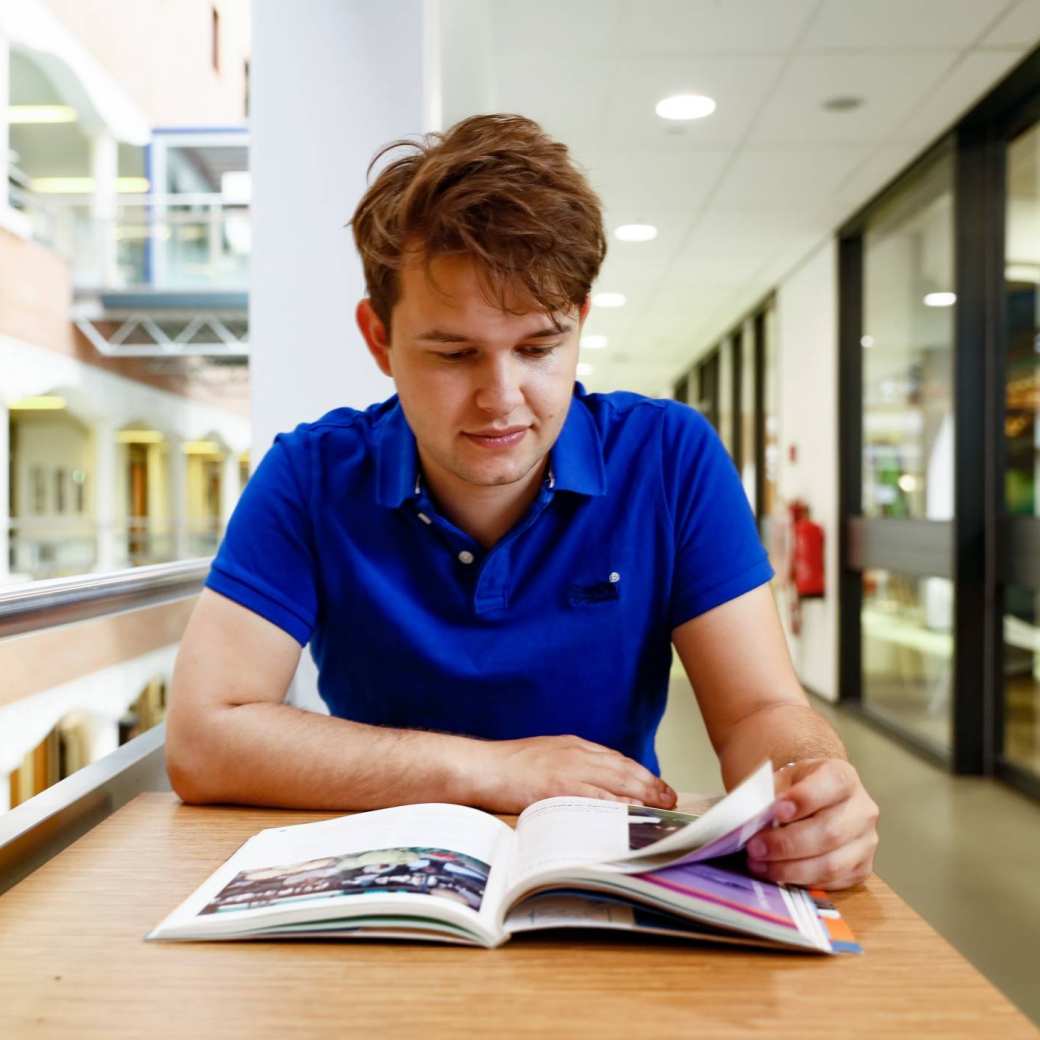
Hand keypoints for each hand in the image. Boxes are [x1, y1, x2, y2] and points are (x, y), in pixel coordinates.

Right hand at [469, 734, 676, 813]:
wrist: (480, 766)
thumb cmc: (506, 766)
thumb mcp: (543, 755)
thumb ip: (567, 765)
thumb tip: (588, 784)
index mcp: (571, 745)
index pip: (615, 758)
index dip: (639, 772)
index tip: (655, 784)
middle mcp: (575, 753)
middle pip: (622, 767)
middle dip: (650, 783)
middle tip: (670, 798)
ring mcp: (568, 769)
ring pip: (616, 780)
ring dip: (643, 794)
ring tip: (662, 808)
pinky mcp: (558, 787)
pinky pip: (596, 797)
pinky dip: (618, 804)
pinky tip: (633, 813)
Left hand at [745, 758, 878, 889]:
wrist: (817, 801)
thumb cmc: (796, 788)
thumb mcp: (782, 779)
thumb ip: (771, 794)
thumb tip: (754, 818)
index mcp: (844, 778)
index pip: (832, 784)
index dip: (804, 798)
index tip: (776, 811)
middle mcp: (863, 810)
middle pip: (830, 832)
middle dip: (787, 844)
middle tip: (755, 848)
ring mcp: (867, 842)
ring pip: (832, 864)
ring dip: (790, 869)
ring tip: (759, 865)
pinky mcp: (862, 869)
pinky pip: (833, 882)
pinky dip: (802, 881)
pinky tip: (777, 874)